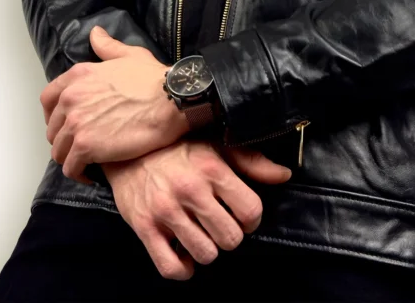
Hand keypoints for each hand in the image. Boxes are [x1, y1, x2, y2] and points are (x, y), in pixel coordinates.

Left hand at [40, 27, 187, 179]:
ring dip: (70, 158)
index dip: (53, 115)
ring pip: (59, 150)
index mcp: (78, 76)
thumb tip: (95, 33)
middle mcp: (71, 98)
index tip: (66, 124)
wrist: (171, 100)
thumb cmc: (154, 78)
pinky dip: (78, 173)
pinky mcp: (86, 146)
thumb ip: (107, 47)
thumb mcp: (129, 55)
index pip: (48, 99)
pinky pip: (70, 167)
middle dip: (64, 139)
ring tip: (87, 162)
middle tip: (82, 145)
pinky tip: (91, 174)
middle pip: (53, 128)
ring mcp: (76, 123)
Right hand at [102, 137, 292, 280]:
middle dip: (230, 236)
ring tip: (202, 235)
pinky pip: (171, 267)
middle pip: (230, 238)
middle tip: (220, 225)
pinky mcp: (144, 227)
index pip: (250, 211)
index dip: (251, 219)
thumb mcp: (216, 145)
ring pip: (205, 254)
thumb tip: (284, 175)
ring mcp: (166, 210)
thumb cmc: (178, 147)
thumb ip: (252, 162)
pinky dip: (183, 268)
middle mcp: (190, 189)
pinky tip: (184, 253)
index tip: (242, 215)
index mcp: (212, 168)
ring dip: (207, 250)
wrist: (129, 149)